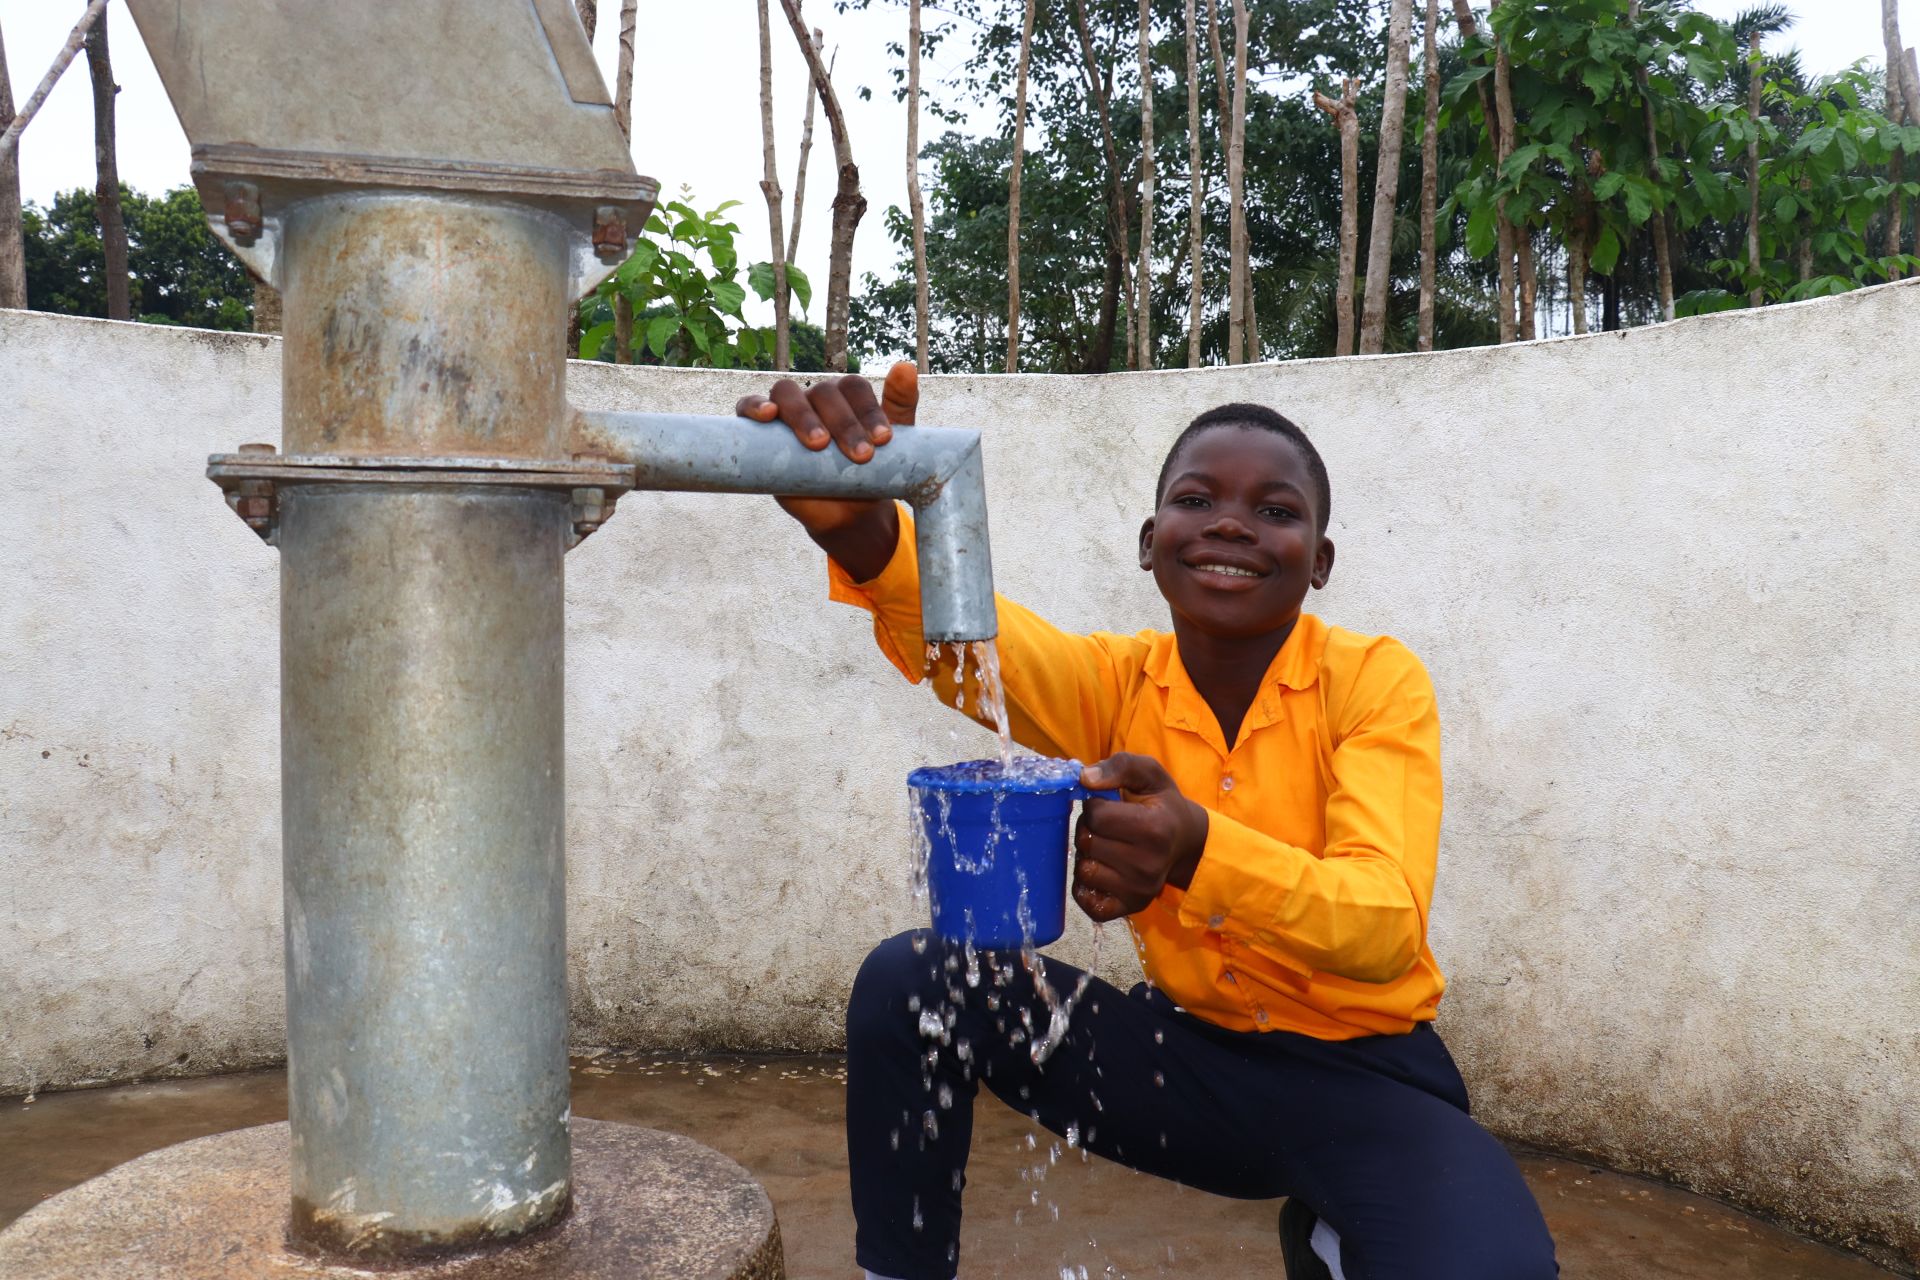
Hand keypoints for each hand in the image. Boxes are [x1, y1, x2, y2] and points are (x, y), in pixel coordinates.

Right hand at [734, 362, 918, 535]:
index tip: (883, 440)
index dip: (867, 410)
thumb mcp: (897, 444)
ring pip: (787, 395)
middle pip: (823, 393)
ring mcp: (787, 413)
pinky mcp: (762, 431)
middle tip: (861, 456)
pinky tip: (768, 415)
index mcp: (847, 396)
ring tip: (820, 444)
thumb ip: (900, 404)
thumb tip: (906, 367)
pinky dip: (754, 406)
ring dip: (803, 416)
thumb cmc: (872, 473)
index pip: (854, 388)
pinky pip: (748, 407)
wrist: (849, 514)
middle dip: (844, 423)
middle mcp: (816, 399)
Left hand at [1071, 753, 1209, 923]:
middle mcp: (1148, 865)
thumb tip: (1084, 779)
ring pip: (1083, 871)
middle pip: (1087, 842)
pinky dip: (1085, 886)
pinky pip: (1087, 902)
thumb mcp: (1149, 773)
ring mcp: (1140, 890)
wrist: (1185, 842)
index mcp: (1154, 829)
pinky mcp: (1130, 908)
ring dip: (1088, 856)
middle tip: (1109, 827)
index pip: (1095, 815)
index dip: (1095, 806)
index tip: (1110, 806)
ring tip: (1107, 846)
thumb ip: (1119, 766)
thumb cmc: (1162, 804)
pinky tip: (1102, 869)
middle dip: (1089, 829)